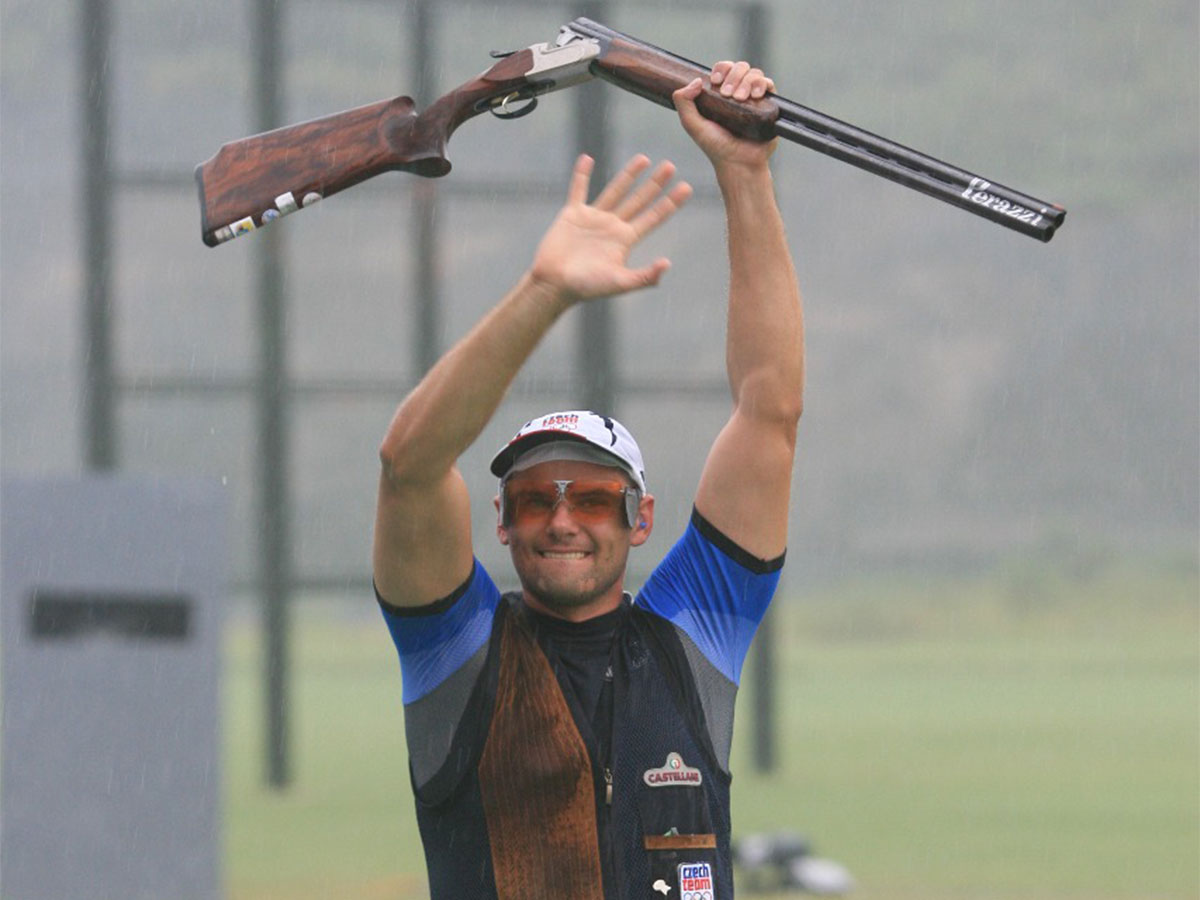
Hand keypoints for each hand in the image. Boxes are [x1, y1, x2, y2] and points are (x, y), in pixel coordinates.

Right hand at [530, 154, 692, 304]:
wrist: (554, 285)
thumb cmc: (587, 288)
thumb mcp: (620, 283)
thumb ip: (644, 276)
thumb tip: (667, 263)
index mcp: (625, 240)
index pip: (653, 218)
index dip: (670, 203)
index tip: (687, 187)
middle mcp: (612, 227)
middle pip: (639, 200)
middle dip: (655, 184)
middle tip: (671, 166)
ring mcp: (593, 219)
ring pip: (615, 190)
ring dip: (628, 174)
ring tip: (644, 158)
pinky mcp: (572, 215)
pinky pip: (578, 190)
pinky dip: (582, 175)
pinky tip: (587, 159)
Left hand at [673, 61, 778, 170]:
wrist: (738, 163)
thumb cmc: (715, 147)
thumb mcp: (692, 125)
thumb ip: (683, 102)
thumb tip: (696, 80)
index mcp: (720, 94)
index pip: (724, 69)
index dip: (721, 69)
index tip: (715, 81)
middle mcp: (738, 93)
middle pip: (740, 67)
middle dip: (733, 76)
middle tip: (728, 94)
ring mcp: (754, 99)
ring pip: (754, 73)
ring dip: (747, 81)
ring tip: (740, 99)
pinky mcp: (768, 105)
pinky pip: (769, 84)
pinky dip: (762, 84)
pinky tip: (755, 96)